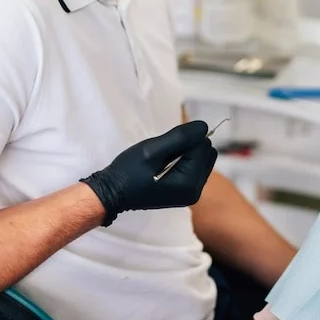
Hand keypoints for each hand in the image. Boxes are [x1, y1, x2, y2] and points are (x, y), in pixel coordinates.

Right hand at [81, 121, 218, 225]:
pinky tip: (166, 166)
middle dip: (188, 146)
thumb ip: (180, 137)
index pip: (203, 146)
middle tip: (163, 154)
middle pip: (206, 152)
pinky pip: (195, 166)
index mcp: (190, 184)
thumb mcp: (152, 150)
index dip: (184, 139)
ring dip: (186, 153)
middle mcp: (196, 191)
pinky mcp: (186, 192)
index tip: (164, 146)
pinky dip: (183, 161)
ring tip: (163, 161)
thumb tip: (204, 126)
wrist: (113, 193)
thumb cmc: (129, 171)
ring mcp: (192, 193)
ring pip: (202, 158)